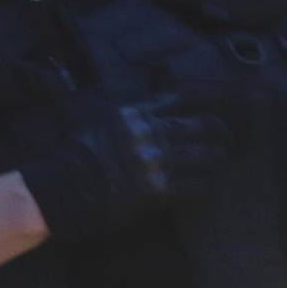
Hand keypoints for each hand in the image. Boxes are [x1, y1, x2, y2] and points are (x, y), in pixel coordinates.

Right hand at [21, 90, 232, 243]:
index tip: (212, 105)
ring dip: (216, 157)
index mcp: (136, 112)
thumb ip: (114, 108)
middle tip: (224, 137)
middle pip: (202, 124)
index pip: (180, 98)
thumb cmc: (70, 154)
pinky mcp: (159, 189)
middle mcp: (152, 132)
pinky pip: (197, 185)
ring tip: (219, 161)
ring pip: (206, 154)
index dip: (202, 101)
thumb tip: (120, 102)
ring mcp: (158, 161)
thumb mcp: (90, 117)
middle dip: (218, 130)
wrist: (62, 188)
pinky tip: (208, 185)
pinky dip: (206, 184)